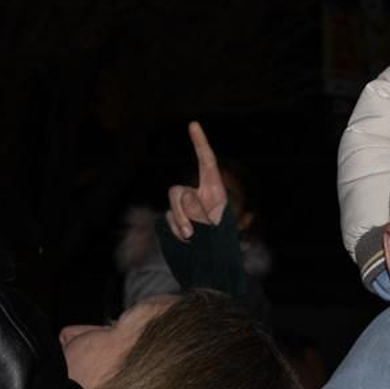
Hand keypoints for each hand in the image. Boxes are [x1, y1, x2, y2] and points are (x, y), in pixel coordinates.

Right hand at [166, 121, 227, 240]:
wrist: (214, 264)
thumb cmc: (221, 243)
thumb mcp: (214, 223)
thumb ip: (196, 211)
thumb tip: (182, 205)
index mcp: (214, 191)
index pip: (207, 162)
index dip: (200, 143)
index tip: (194, 124)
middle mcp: (198, 196)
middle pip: (177, 192)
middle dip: (182, 210)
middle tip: (194, 231)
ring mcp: (186, 209)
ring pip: (172, 207)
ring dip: (180, 222)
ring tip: (192, 237)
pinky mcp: (178, 221)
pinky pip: (169, 221)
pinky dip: (176, 231)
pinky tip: (188, 240)